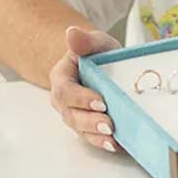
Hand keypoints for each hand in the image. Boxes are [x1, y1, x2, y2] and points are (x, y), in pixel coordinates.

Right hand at [49, 26, 122, 152]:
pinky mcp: (87, 126)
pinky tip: (116, 145)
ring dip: (96, 136)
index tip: (100, 101)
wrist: (101, 64)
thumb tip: (72, 32)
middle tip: (109, 124)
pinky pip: (92, 137)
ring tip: (112, 138)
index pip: (66, 91)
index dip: (81, 98)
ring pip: (81, 129)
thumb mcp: (95, 42)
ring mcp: (75, 115)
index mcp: (62, 78)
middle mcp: (64, 101)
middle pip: (72, 115)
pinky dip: (103, 142)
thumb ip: (85, 40)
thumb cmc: (96, 53)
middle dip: (90, 122)